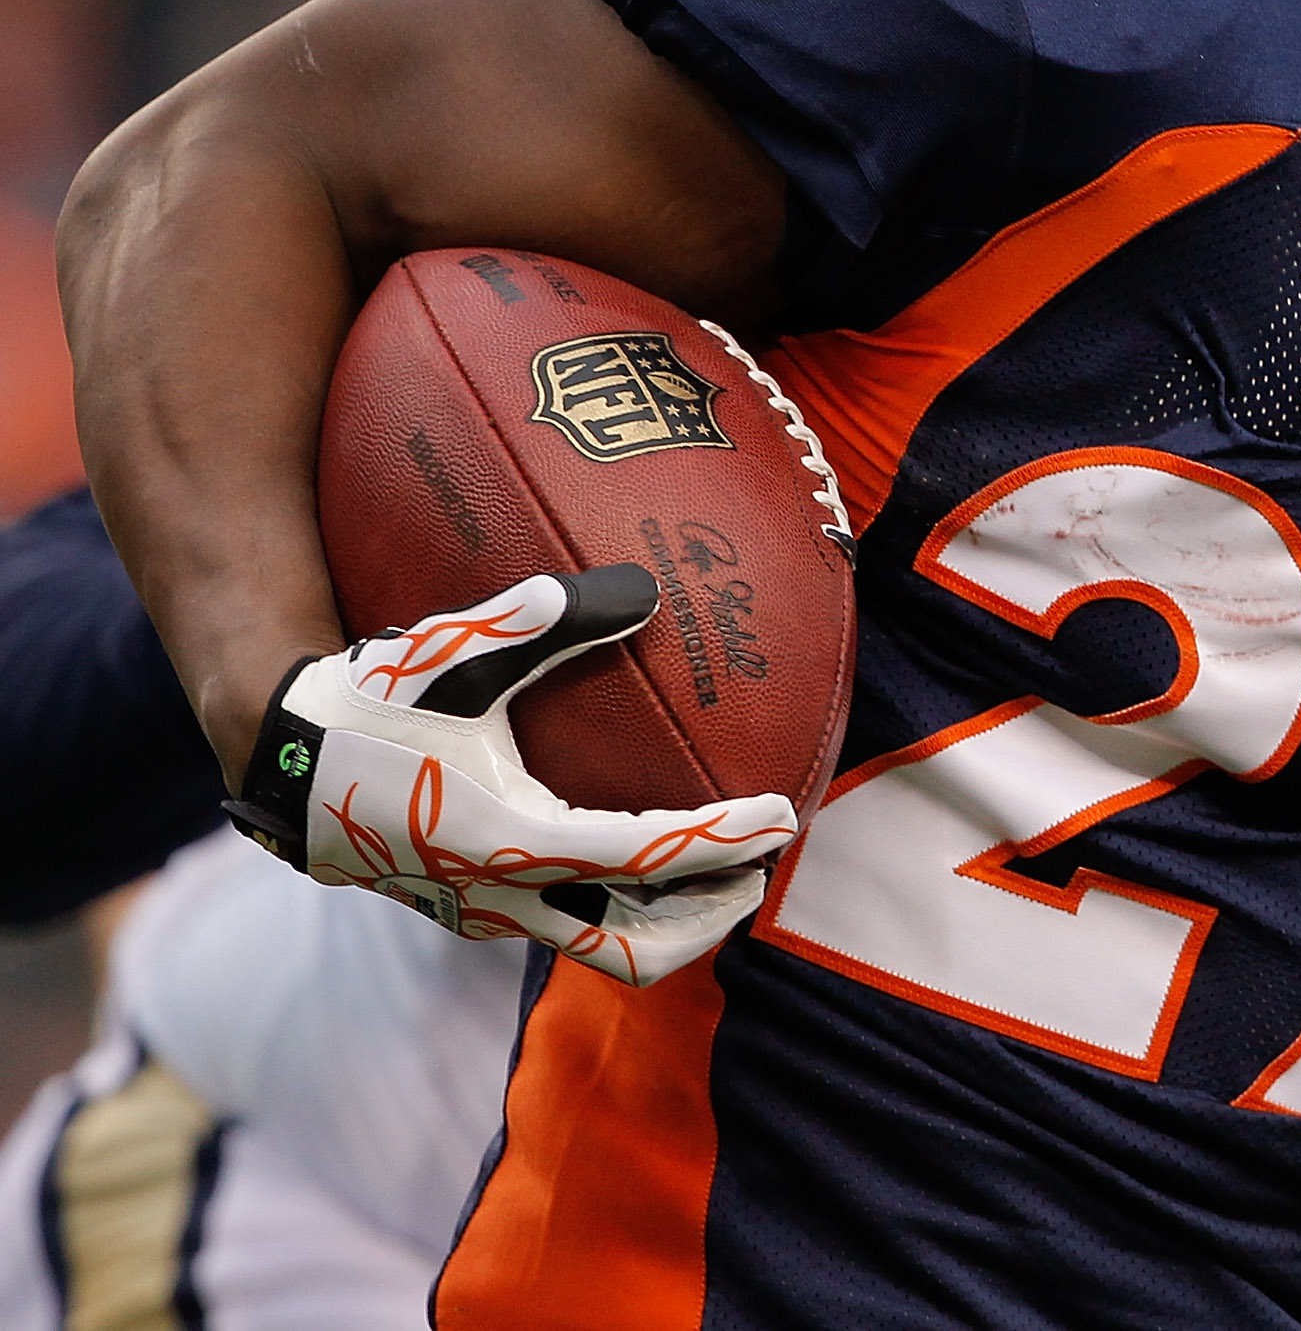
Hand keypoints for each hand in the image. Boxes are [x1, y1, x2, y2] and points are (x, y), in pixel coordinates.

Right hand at [223, 566, 798, 984]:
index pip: (648, 857)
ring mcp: (483, 914)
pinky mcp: (466, 910)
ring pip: (599, 948)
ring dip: (667, 924)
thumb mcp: (452, 650)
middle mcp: (503, 896)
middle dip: (708, 918)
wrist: (278, 759)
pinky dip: (619, 905)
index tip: (785, 818)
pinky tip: (640, 857)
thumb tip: (642, 589)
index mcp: (511, 841)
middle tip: (762, 874)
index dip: (723, 842)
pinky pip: (565, 924)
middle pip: (634, 948)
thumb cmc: (368, 700)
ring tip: (722, 878)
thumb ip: (544, 620)